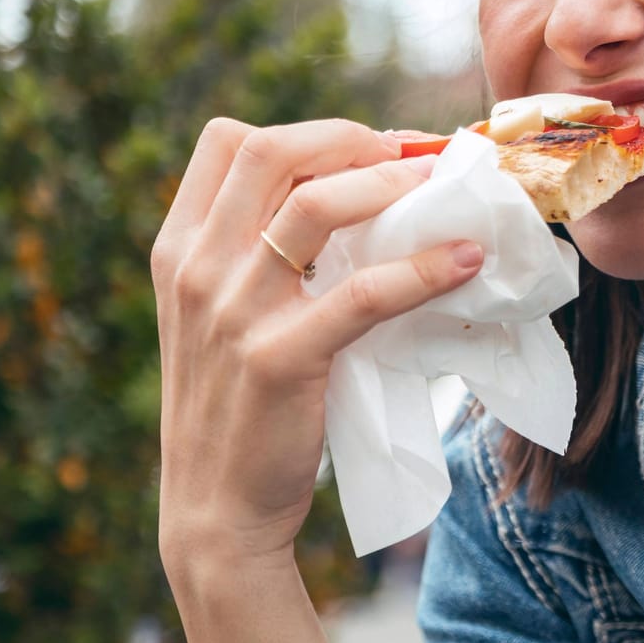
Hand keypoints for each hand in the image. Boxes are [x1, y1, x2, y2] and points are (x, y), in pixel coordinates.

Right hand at [150, 118, 483, 566]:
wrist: (215, 510)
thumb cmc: (235, 402)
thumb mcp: (219, 314)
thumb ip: (257, 253)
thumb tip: (358, 193)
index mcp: (178, 249)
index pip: (227, 142)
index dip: (306, 131)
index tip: (365, 148)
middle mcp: (197, 269)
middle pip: (270, 151)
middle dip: (350, 139)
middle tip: (408, 157)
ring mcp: (234, 312)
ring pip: (317, 206)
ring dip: (391, 185)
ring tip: (441, 190)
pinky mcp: (281, 359)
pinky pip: (365, 292)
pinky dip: (425, 268)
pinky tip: (465, 261)